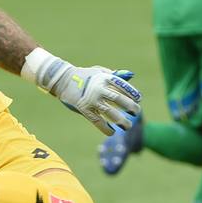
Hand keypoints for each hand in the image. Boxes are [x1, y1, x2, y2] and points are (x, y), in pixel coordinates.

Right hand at [24, 50, 140, 135]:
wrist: (63, 80)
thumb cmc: (84, 75)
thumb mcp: (99, 71)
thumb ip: (114, 75)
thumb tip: (130, 76)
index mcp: (105, 78)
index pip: (123, 86)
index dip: (133, 93)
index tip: (138, 99)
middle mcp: (99, 89)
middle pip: (119, 100)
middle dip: (131, 107)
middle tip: (136, 112)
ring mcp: (92, 100)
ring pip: (110, 113)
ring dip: (121, 121)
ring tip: (127, 126)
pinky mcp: (84, 109)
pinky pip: (98, 122)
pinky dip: (106, 128)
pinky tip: (112, 131)